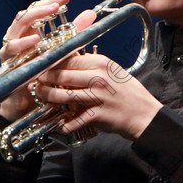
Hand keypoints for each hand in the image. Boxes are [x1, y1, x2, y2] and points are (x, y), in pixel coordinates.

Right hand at [0, 0, 70, 121]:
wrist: (28, 100)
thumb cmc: (44, 73)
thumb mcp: (63, 49)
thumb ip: (74, 31)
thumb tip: (91, 13)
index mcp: (32, 29)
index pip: (40, 7)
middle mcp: (20, 34)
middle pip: (29, 12)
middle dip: (44, 4)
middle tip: (60, 0)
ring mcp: (11, 46)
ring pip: (18, 25)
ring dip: (34, 17)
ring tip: (50, 11)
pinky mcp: (7, 60)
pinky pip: (11, 48)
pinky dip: (23, 43)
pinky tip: (35, 39)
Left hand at [36, 53, 162, 140]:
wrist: (146, 114)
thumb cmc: (128, 93)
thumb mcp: (112, 71)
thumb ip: (91, 67)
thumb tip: (68, 63)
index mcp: (101, 63)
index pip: (68, 59)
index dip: (51, 64)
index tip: (41, 68)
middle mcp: (99, 77)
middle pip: (62, 76)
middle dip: (45, 80)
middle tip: (36, 84)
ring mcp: (99, 96)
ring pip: (64, 96)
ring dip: (49, 98)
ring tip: (42, 98)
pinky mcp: (99, 115)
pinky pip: (75, 119)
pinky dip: (65, 123)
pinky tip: (60, 124)